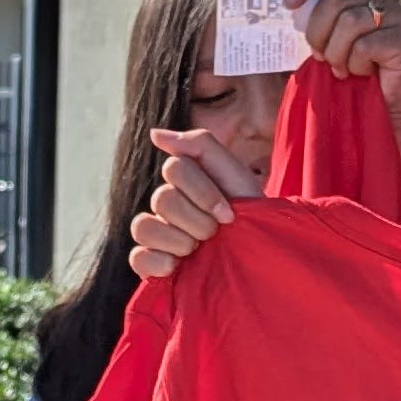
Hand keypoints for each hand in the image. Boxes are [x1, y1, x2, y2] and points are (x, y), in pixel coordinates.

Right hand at [130, 123, 265, 279]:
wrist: (263, 255)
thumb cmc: (252, 213)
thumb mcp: (235, 173)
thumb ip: (200, 145)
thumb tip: (154, 134)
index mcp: (183, 180)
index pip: (174, 169)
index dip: (204, 193)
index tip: (229, 213)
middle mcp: (165, 205)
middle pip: (162, 199)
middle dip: (198, 221)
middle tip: (217, 233)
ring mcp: (157, 235)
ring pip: (143, 227)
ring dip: (179, 241)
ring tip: (199, 250)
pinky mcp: (151, 264)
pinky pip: (137, 258)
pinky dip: (158, 263)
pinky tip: (179, 266)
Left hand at [291, 0, 400, 106]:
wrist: (387, 113)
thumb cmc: (352, 80)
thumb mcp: (325, 45)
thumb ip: (313, 23)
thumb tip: (286, 7)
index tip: (289, 4)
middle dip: (318, 32)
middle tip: (320, 57)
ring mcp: (398, 15)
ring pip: (350, 21)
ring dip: (338, 53)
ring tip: (343, 69)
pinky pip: (366, 45)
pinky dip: (357, 64)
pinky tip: (364, 73)